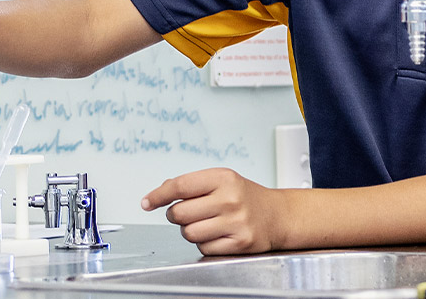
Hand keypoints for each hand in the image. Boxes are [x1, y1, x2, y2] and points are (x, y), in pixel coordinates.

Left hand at [142, 168, 290, 255]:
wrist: (278, 215)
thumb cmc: (246, 197)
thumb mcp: (223, 181)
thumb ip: (192, 185)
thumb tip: (161, 191)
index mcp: (223, 178)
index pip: (180, 186)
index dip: (159, 195)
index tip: (147, 202)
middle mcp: (230, 199)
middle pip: (180, 213)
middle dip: (178, 215)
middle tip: (189, 213)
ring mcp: (236, 222)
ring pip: (189, 233)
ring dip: (191, 231)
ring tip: (206, 224)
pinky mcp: (239, 242)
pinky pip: (204, 248)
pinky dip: (205, 243)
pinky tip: (218, 234)